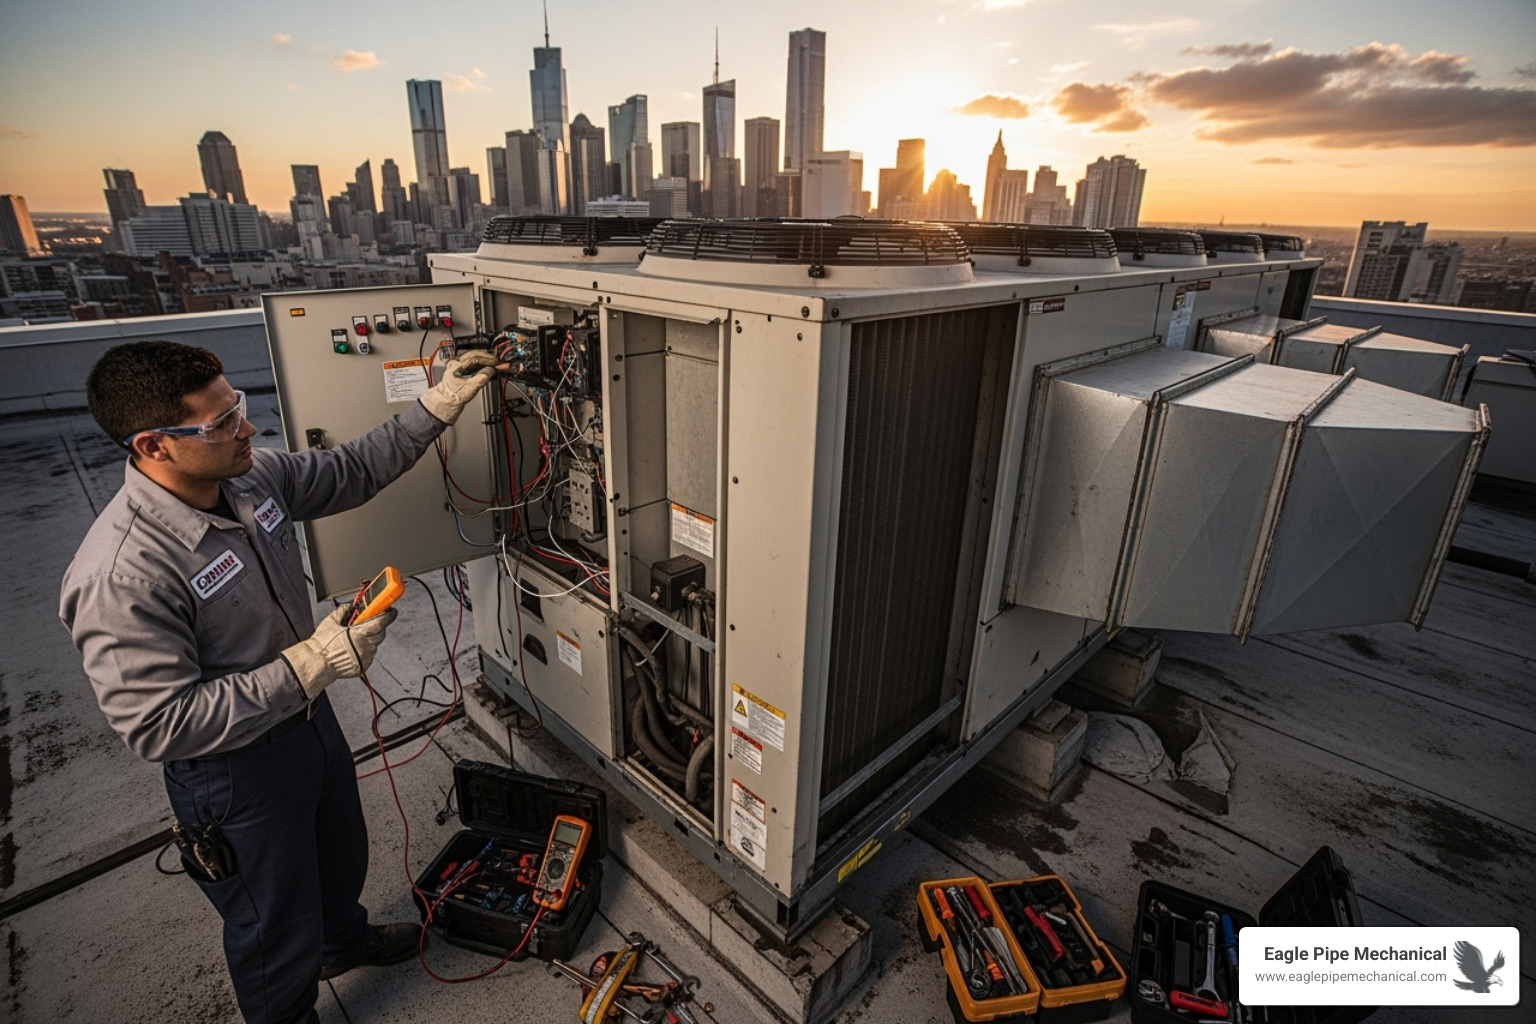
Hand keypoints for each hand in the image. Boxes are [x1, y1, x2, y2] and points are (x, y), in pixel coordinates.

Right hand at [282, 605, 397, 698]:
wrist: (316, 663)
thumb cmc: (322, 644)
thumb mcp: (331, 621)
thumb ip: (343, 611)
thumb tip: (350, 606)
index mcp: (360, 634)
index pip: (381, 622)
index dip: (388, 615)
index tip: (391, 610)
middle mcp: (365, 646)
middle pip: (381, 633)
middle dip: (377, 627)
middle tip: (369, 623)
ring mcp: (365, 657)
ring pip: (374, 645)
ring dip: (369, 639)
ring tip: (355, 638)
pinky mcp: (363, 666)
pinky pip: (368, 655)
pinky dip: (364, 650)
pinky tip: (353, 648)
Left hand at [419, 349, 503, 424]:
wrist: (446, 402)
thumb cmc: (454, 397)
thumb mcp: (471, 388)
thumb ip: (482, 377)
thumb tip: (492, 370)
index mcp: (457, 364)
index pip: (476, 358)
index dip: (489, 360)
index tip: (498, 363)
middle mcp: (456, 362)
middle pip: (476, 355)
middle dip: (489, 358)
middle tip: (500, 362)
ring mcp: (458, 365)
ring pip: (475, 358)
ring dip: (487, 360)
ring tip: (496, 364)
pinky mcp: (461, 369)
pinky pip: (474, 363)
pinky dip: (483, 364)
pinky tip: (489, 367)